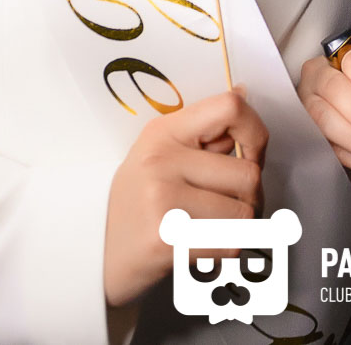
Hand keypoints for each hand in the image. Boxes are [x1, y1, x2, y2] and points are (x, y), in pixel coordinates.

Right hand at [102, 88, 268, 307]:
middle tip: (224, 207)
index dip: (255, 133)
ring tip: (209, 227)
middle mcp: (162, 159)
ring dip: (237, 227)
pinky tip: (200, 246)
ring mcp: (163, 198)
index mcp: (163, 132)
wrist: (95, 257)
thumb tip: (244, 92)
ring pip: (245, 211)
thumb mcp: (160, 156)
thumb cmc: (135, 207)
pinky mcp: (167, 238)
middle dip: (249, 197)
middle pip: (249, 173)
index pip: (230, 108)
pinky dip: (225, 249)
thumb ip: (204, 134)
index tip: (250, 154)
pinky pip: (231, 242)